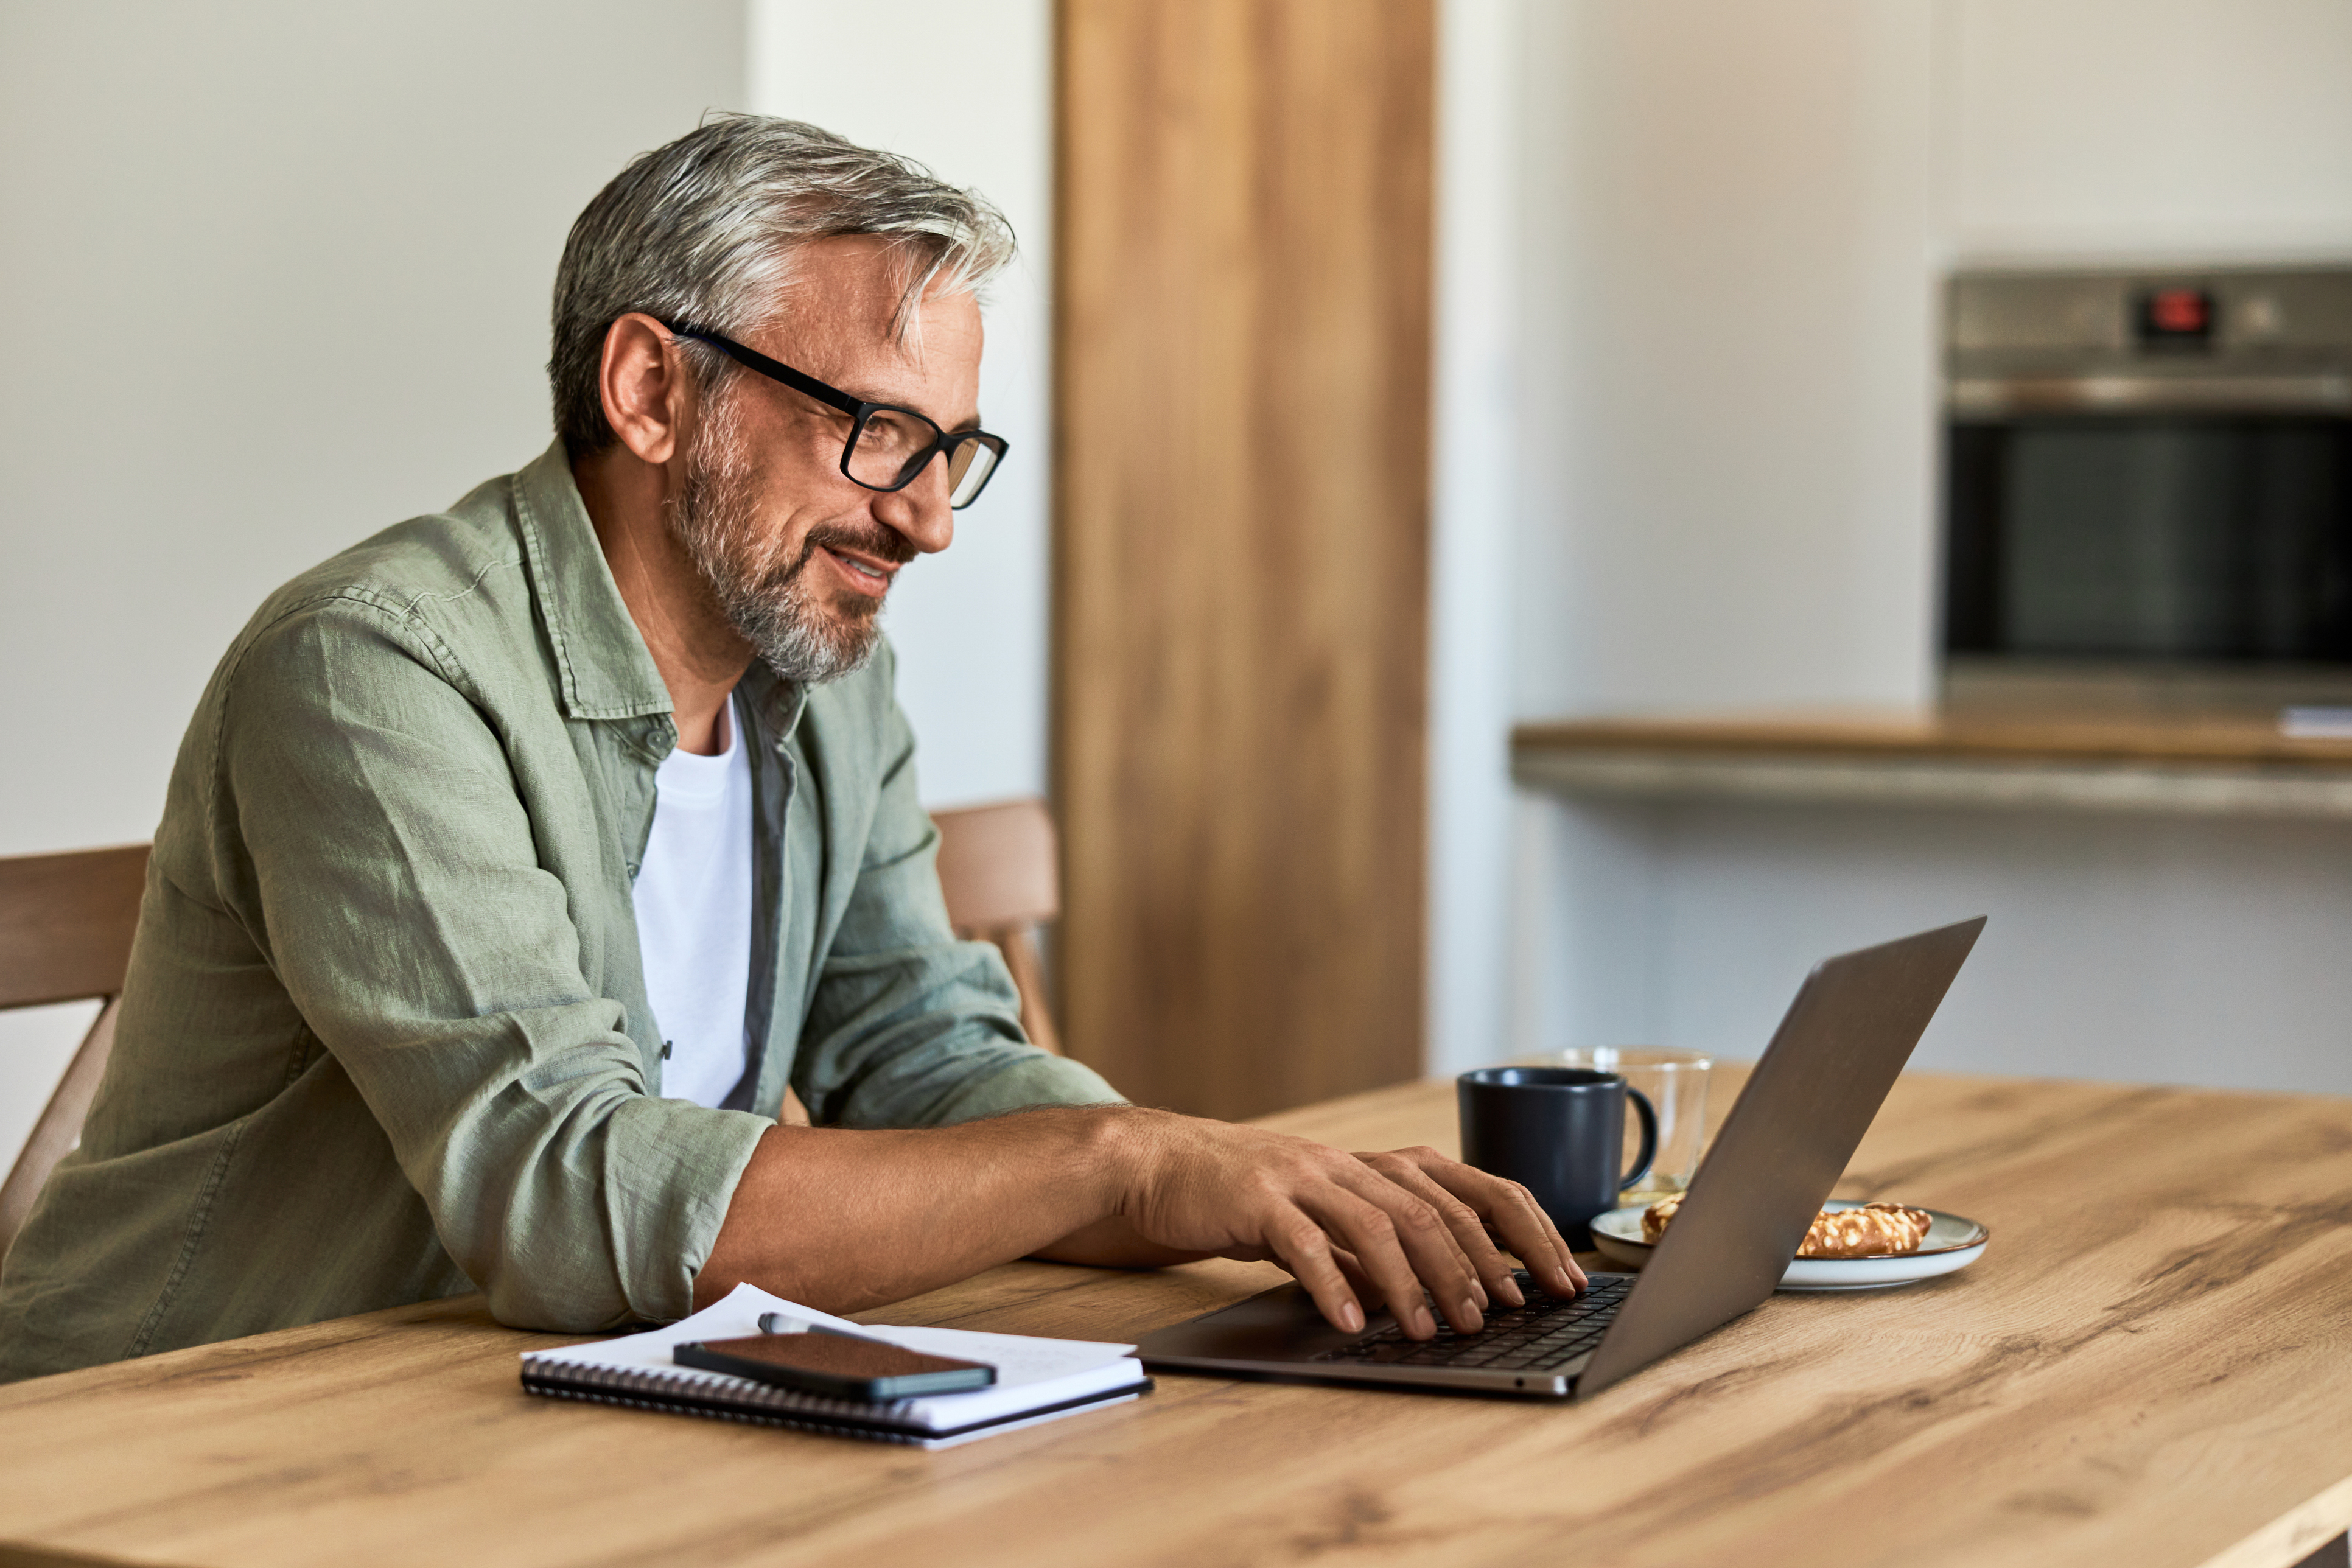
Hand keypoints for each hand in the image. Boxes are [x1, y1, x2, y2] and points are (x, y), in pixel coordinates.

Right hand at [1109, 1112, 1585, 1339]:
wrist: (1165, 1166)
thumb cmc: (1254, 1198)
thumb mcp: (1332, 1221)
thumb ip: (1382, 1252)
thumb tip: (1439, 1298)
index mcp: (1383, 1167)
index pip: (1477, 1190)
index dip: (1525, 1234)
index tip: (1561, 1281)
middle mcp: (1353, 1164)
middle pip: (1436, 1208)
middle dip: (1477, 1266)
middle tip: (1502, 1315)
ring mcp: (1305, 1175)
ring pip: (1378, 1223)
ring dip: (1412, 1282)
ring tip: (1433, 1330)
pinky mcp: (1258, 1197)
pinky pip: (1303, 1242)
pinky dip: (1332, 1284)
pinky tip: (1351, 1323)